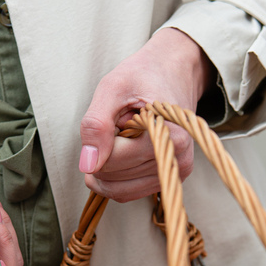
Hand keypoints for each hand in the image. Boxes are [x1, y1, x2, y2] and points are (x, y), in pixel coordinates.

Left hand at [78, 27, 213, 201]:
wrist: (173, 73)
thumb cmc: (143, 76)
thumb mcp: (113, 87)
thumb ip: (97, 124)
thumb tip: (88, 165)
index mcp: (171, 138)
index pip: (112, 160)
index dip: (102, 138)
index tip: (119, 115)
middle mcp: (177, 162)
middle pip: (112, 177)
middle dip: (103, 151)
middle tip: (120, 123)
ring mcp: (174, 174)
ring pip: (116, 189)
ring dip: (107, 164)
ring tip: (124, 135)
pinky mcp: (167, 181)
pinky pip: (126, 192)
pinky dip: (114, 176)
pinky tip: (122, 150)